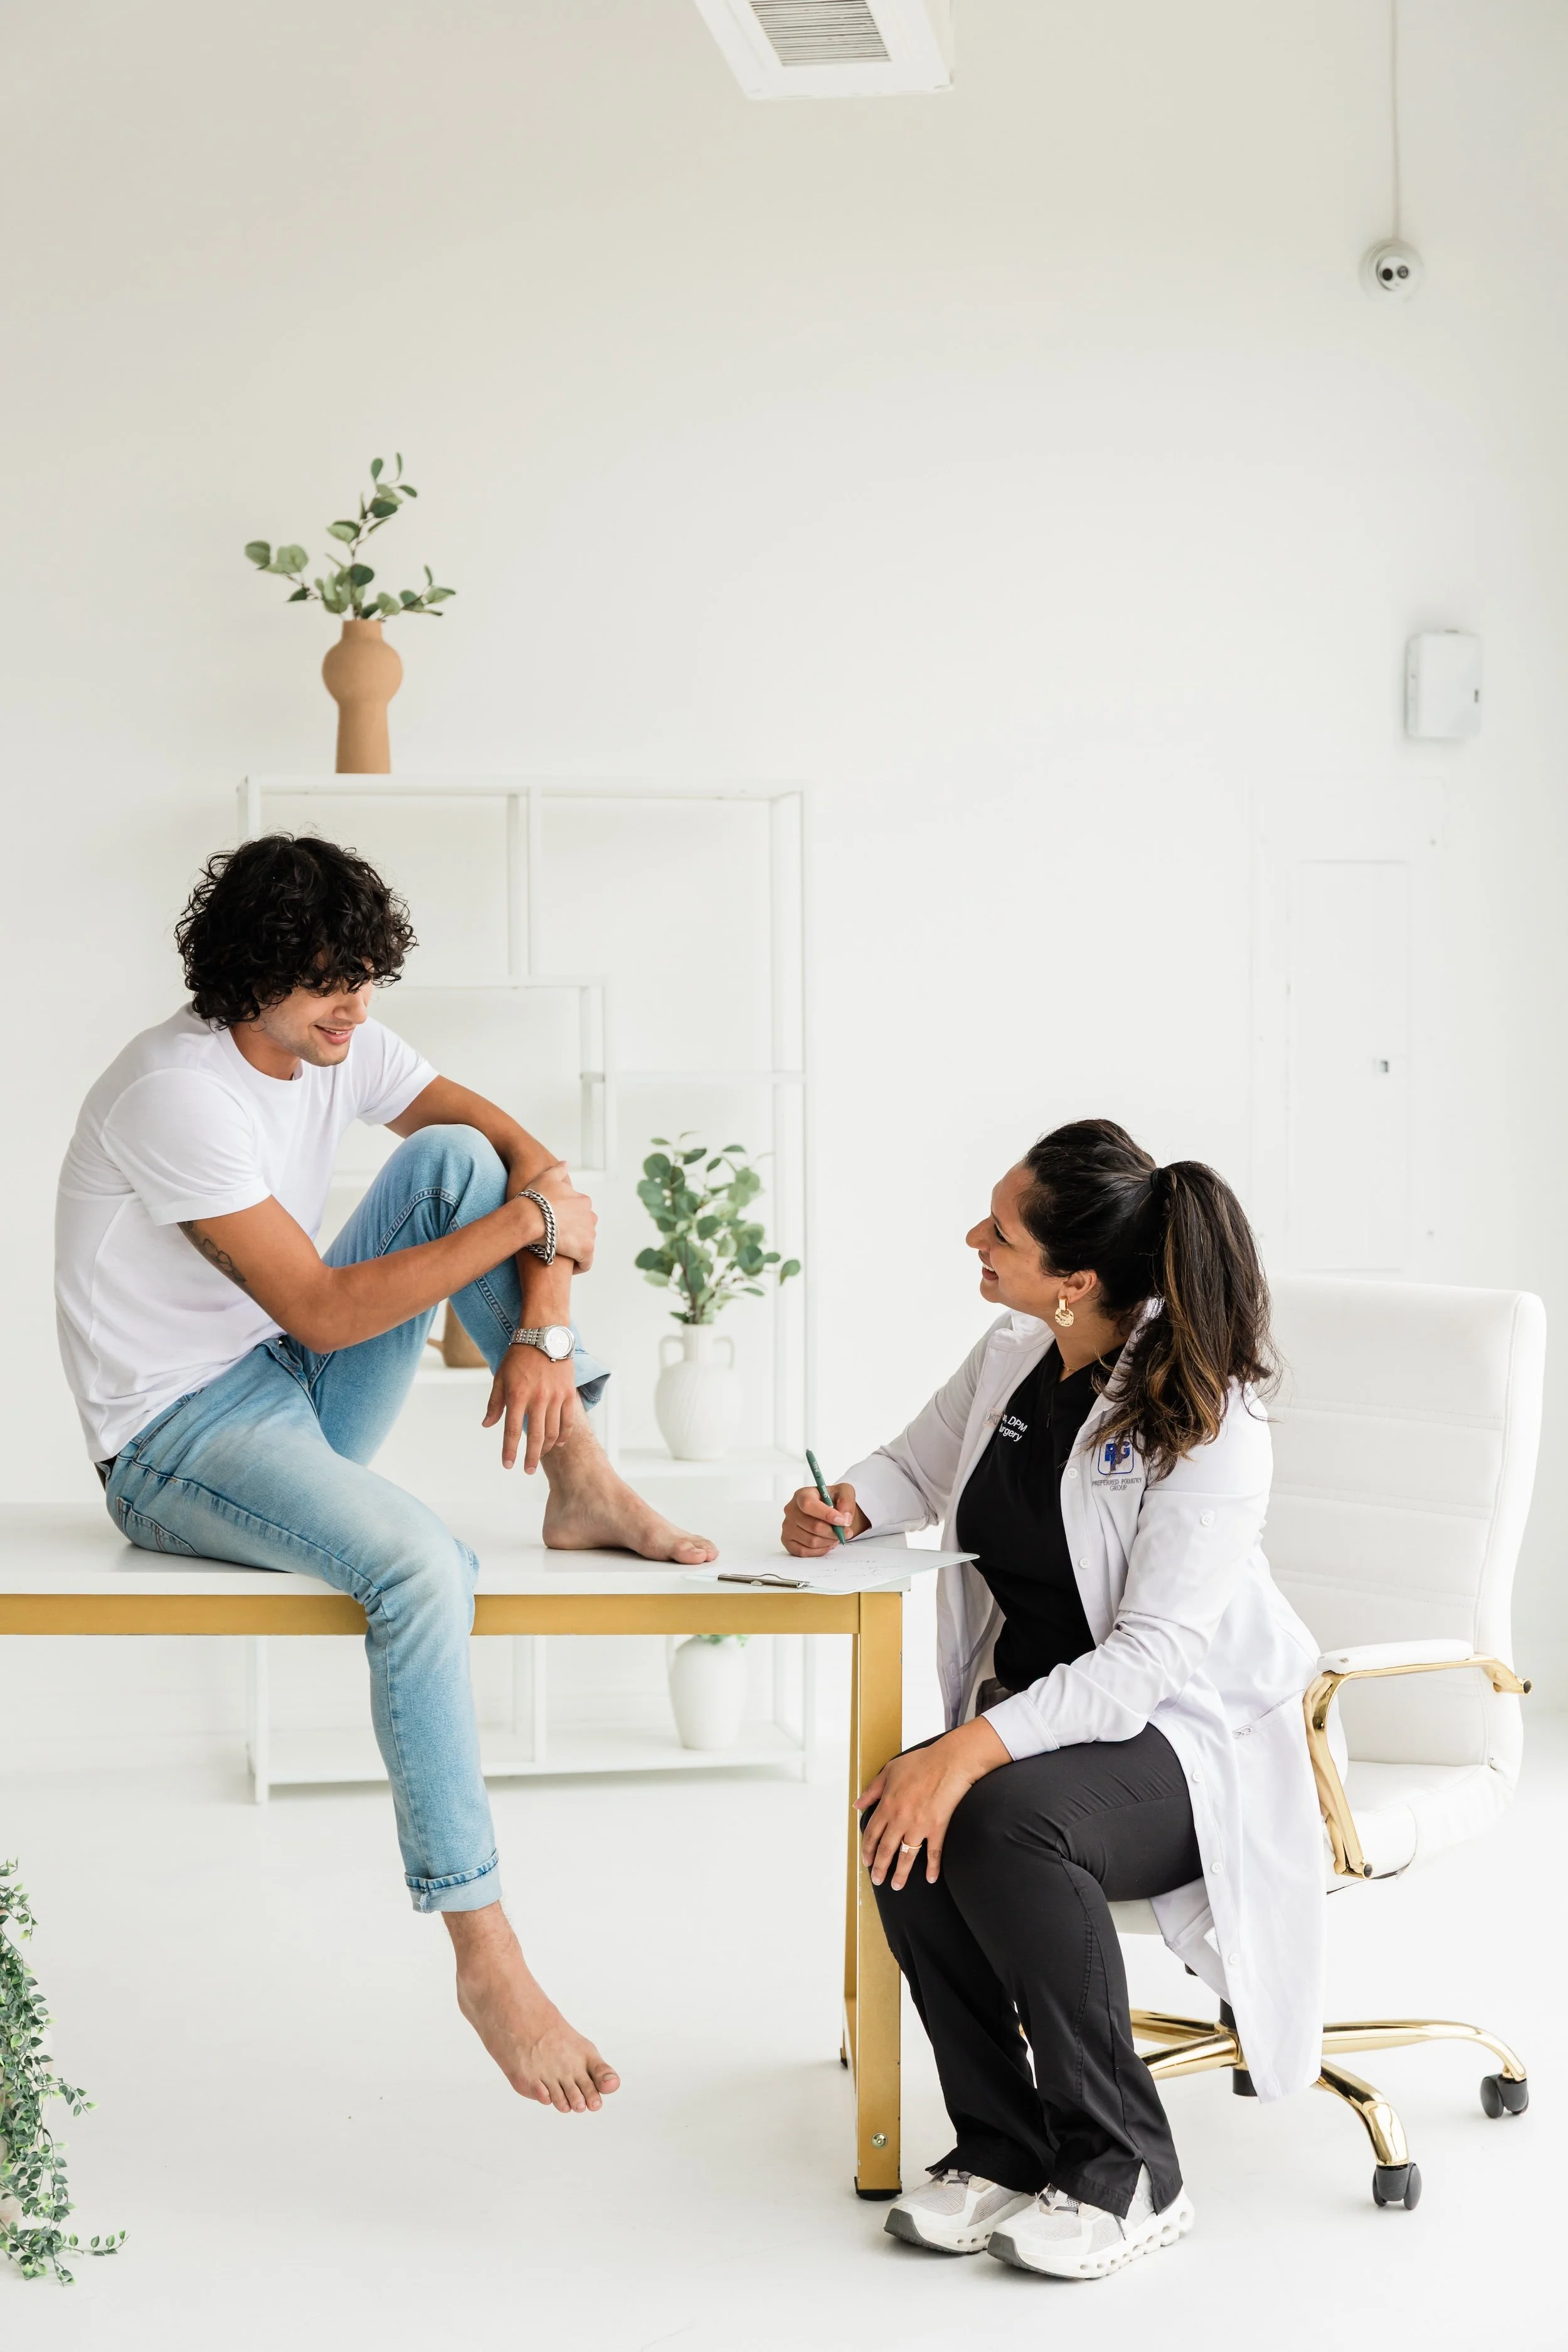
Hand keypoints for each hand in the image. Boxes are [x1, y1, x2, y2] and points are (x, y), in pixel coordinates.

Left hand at [483, 1344, 580, 1471]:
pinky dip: (563, 1435)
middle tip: (527, 1470)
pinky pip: (568, 1421)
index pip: (511, 1431)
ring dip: (545, 1448)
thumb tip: (487, 1425)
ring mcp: (556, 1397)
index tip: (507, 1465)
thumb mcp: (500, 1377)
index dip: (509, 1451)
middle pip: (534, 1437)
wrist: (545, 1335)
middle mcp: (537, 1399)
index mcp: (517, 1395)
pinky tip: (557, 1443)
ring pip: (552, 1432)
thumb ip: (495, 1403)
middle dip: (530, 1457)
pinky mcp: (569, 1394)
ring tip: (539, 1456)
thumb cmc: (519, 1355)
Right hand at [525, 1161, 596, 1271]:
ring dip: (574, 1249)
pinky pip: (586, 1263)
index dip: (568, 1222)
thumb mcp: (546, 1176)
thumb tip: (566, 1164)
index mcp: (583, 1201)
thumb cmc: (535, 1197)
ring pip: (585, 1245)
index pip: (580, 1214)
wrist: (530, 1216)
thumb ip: (559, 1170)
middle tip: (555, 1241)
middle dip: (572, 1235)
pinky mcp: (586, 1250)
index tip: (555, 1227)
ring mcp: (590, 1233)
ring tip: (558, 1254)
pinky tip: (566, 1267)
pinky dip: (578, 1266)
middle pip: (584, 1229)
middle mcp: (591, 1216)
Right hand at [781, 1481, 867, 1555]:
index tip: (842, 1521)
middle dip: (834, 1532)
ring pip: (811, 1541)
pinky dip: (820, 1550)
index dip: (826, 1515)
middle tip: (846, 1532)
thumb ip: (847, 1501)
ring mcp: (787, 1526)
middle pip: (814, 1527)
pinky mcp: (787, 1540)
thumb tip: (845, 1520)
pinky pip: (804, 1552)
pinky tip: (826, 1543)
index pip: (808, 1505)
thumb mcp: (844, 1492)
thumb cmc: (832, 1500)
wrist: (825, 1510)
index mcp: (802, 1494)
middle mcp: (791, 1510)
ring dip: (829, 1541)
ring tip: (835, 1536)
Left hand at [855, 1719, 1009, 1889]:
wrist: (949, 1762)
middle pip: (886, 1849)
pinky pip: (934, 1853)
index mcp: (887, 1805)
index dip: (867, 1850)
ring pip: (906, 1856)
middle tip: (877, 1880)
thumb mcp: (889, 1771)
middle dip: (880, 1867)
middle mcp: (900, 1819)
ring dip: (900, 1873)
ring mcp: (919, 1826)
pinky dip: (933, 1867)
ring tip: (896, 1886)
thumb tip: (857, 1804)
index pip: (872, 1834)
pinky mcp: (938, 1828)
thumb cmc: (921, 1762)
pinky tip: (931, 1879)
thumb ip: (872, 1790)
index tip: (866, 1861)